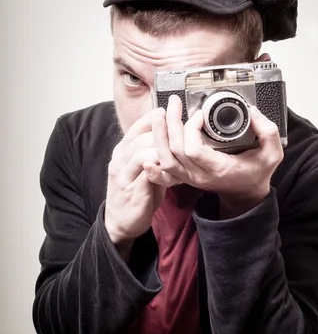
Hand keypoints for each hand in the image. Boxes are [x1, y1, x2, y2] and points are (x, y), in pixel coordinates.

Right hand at [104, 109, 179, 256]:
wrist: (121, 222)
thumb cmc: (136, 193)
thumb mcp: (141, 169)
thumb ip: (151, 153)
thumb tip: (170, 137)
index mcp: (122, 152)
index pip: (136, 128)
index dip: (152, 118)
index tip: (168, 110)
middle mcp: (119, 160)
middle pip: (140, 137)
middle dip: (162, 129)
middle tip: (181, 124)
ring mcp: (123, 175)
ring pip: (142, 152)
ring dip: (163, 147)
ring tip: (181, 143)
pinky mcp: (132, 190)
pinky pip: (147, 173)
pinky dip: (161, 167)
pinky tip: (175, 165)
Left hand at [143, 95, 283, 215]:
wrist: (246, 194)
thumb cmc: (257, 173)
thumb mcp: (272, 154)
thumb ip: (268, 132)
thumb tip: (253, 111)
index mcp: (219, 169)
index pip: (194, 151)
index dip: (192, 130)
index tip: (201, 114)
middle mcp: (201, 175)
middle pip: (174, 152)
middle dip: (170, 125)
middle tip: (174, 104)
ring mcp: (190, 177)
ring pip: (164, 160)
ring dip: (159, 136)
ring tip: (159, 114)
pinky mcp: (185, 176)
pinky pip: (163, 171)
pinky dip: (153, 159)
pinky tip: (147, 146)